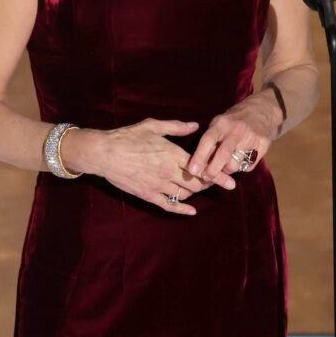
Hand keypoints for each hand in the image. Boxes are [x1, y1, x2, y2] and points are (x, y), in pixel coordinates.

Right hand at [68, 118, 235, 214]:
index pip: (202, 167)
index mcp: (173, 154)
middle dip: (209, 184)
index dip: (218, 175)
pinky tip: (191, 211)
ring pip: (185, 195)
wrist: (105, 153)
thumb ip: (177, 127)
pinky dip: (182, 210)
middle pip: (197, 184)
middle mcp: (169, 172)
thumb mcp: (153, 126)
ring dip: (196, 193)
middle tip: (218, 182)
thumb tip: (196, 126)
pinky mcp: (148, 195)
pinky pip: (169, 206)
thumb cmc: (128, 136)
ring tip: (202, 189)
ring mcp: (159, 186)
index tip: (231, 180)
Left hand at [185, 94, 280, 181]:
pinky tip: (242, 159)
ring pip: (235, 165)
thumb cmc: (235, 120)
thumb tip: (199, 164)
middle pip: (223, 155)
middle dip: (213, 170)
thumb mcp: (220, 124)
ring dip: (228, 170)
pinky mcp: (263, 145)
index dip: (199, 157)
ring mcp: (251, 138)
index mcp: (222, 124)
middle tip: (207, 177)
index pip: (208, 140)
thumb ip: (211, 141)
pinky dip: (242, 167)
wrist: (263, 109)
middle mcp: (236, 130)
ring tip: (227, 164)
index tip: (192, 170)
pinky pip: (248, 166)